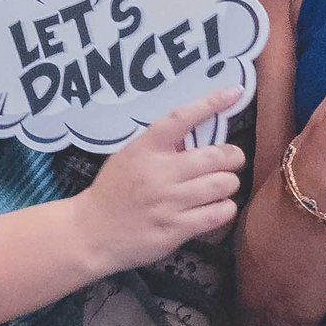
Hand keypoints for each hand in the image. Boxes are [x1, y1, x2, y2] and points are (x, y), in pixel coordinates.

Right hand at [73, 94, 247, 272]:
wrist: (92, 233)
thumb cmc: (114, 191)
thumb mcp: (129, 157)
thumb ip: (161, 147)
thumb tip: (201, 133)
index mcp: (145, 149)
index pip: (181, 118)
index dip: (210, 103)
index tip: (233, 92)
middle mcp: (159, 174)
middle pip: (215, 156)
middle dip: (233, 156)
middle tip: (232, 159)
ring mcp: (168, 203)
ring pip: (222, 185)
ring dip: (229, 183)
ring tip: (221, 185)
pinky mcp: (176, 229)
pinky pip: (218, 213)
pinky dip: (225, 207)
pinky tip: (216, 206)